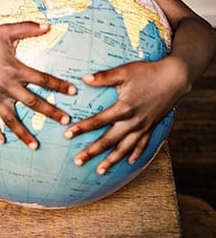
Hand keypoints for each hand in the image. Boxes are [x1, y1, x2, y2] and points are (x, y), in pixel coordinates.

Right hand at [0, 22, 75, 148]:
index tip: (73, 92)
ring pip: (11, 119)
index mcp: (15, 69)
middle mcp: (6, 86)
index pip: (42, 80)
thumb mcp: (4, 31)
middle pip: (33, 103)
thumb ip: (26, 28)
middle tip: (66, 122)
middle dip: (51, 112)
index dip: (59, 85)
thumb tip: (47, 25)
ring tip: (36, 146)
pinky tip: (2, 140)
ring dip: (24, 133)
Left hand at [64, 57, 186, 173]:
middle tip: (78, 161)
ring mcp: (143, 127)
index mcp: (123, 108)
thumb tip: (83, 78)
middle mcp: (133, 121)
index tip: (68, 134)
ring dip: (112, 160)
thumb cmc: (147, 72)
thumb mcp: (124, 72)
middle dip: (92, 152)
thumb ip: (103, 77)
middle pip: (109, 140)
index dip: (82, 128)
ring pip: (125, 148)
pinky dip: (136, 154)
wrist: (174, 78)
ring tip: (100, 170)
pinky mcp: (152, 127)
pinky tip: (129, 162)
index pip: (98, 121)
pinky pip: (143, 145)